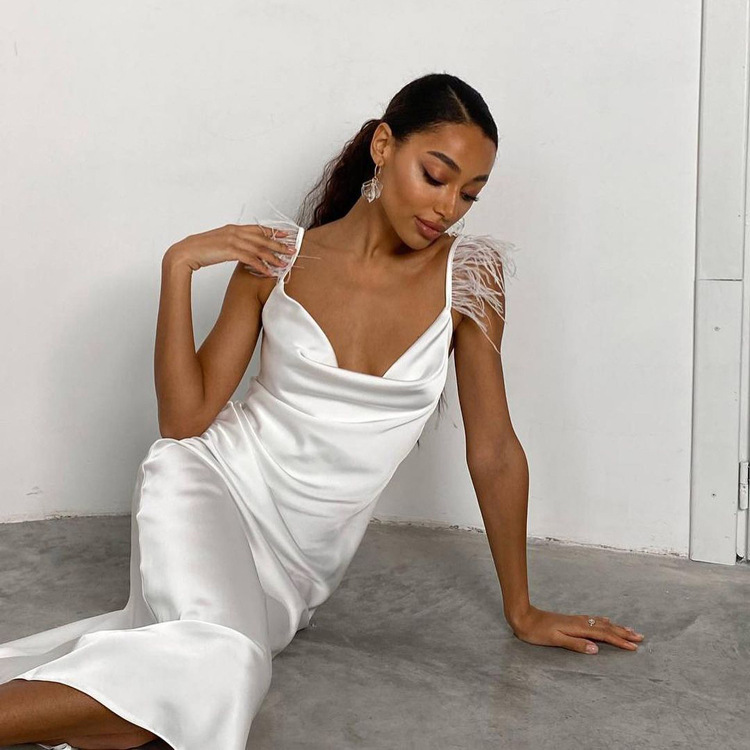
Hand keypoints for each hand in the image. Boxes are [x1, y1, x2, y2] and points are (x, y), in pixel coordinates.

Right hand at [165, 223, 295, 274]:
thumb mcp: (219, 243)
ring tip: (284, 263)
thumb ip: (233, 244)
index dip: (273, 232)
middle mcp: (234, 232)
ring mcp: (232, 240)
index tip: (286, 235)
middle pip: (262, 238)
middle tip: (292, 249)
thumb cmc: (201, 250)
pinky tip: (268, 271)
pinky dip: (261, 265)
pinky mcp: (229, 250)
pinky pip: (250, 258)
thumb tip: (242, 250)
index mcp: (233, 228)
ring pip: (258, 248)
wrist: (185, 253)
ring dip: (273, 256)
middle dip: (279, 244)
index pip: (258, 229)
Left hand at [509, 604, 644, 653]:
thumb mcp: (555, 640)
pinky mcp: (572, 620)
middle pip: (606, 628)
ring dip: (617, 628)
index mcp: (578, 628)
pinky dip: (604, 623)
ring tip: (629, 630)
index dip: (619, 641)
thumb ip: (575, 644)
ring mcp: (576, 620)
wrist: (523, 617)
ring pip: (601, 624)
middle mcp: (579, 622)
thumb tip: (596, 649)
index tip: (634, 647)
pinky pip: (594, 621)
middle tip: (640, 637)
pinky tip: (606, 622)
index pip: (603, 636)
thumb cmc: (537, 632)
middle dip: (623, 633)